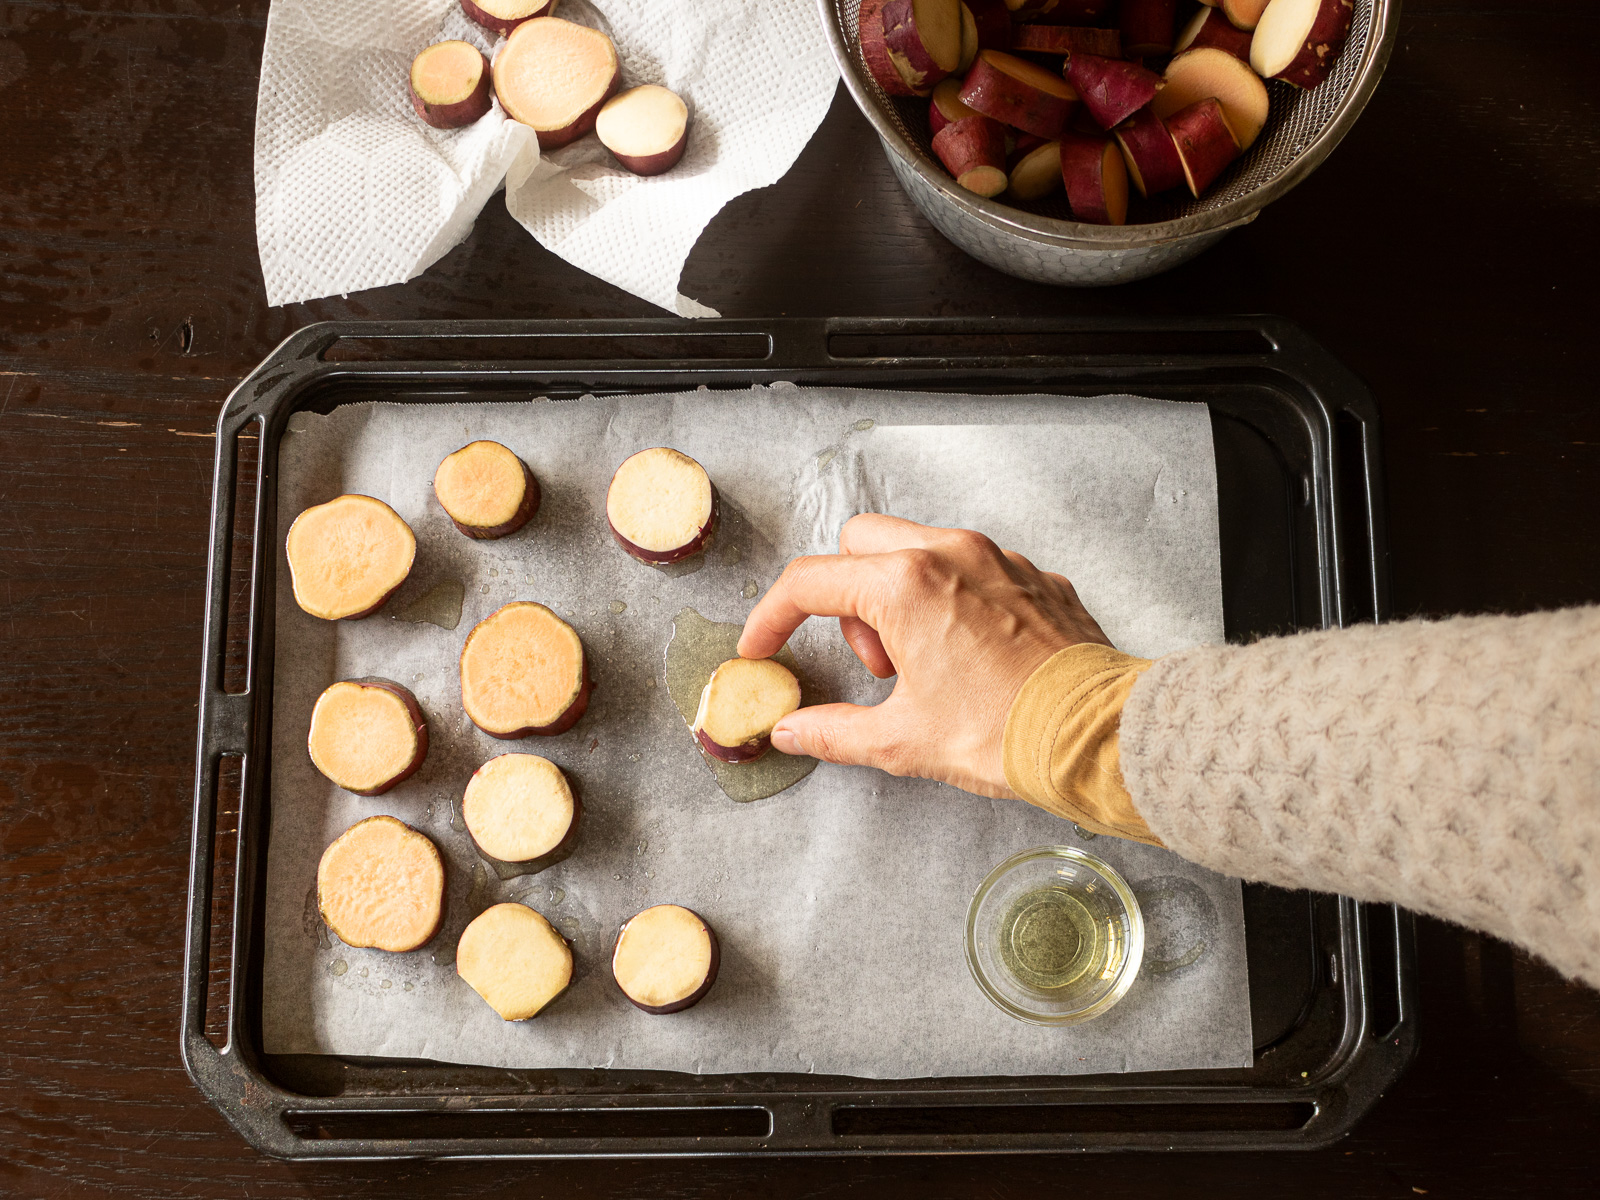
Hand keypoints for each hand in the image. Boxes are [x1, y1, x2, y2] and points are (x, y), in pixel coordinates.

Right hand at [737, 514, 1112, 797]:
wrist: (1098, 735)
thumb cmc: (1008, 733)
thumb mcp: (904, 741)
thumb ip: (834, 733)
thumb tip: (792, 731)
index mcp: (906, 586)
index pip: (810, 583)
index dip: (773, 617)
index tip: (764, 646)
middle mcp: (951, 553)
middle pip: (861, 543)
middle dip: (847, 597)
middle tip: (875, 662)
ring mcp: (999, 559)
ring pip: (919, 547)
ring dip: (900, 595)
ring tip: (924, 664)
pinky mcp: (1036, 576)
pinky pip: (974, 568)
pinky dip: (953, 600)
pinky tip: (970, 656)